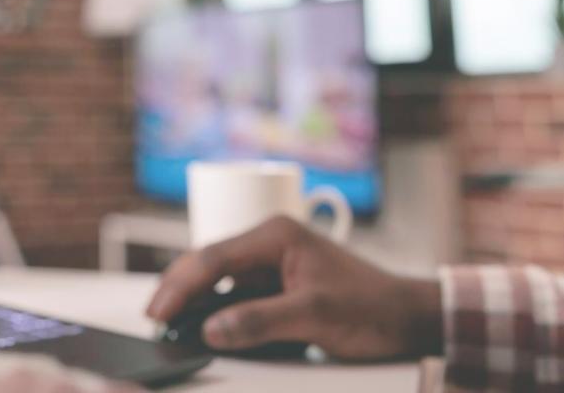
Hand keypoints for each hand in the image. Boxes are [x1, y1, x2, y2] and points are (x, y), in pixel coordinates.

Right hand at [145, 217, 442, 360]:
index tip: (158, 314)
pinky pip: (237, 291)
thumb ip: (259, 321)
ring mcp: (274, 261)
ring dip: (194, 297)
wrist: (410, 318)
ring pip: (220, 276)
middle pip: (209, 261)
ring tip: (168, 322)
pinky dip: (216, 307)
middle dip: (178, 288)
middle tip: (153, 319)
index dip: (180, 286)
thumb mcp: (314, 316)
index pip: (213, 257)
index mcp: (276, 235)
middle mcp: (271, 241)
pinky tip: (203, 323)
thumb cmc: (371, 309)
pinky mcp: (279, 282)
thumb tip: (211, 329)